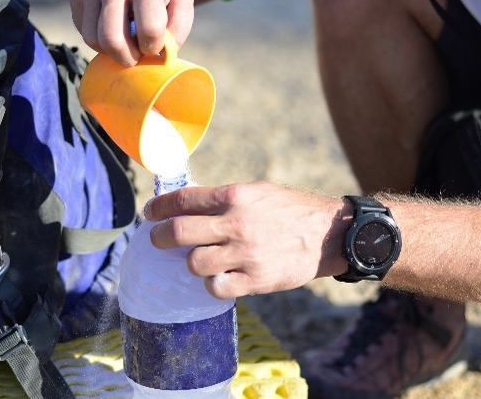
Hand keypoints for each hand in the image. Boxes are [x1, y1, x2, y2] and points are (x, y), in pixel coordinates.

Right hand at [69, 0, 194, 65]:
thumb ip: (179, 25)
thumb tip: (163, 54)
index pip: (149, 30)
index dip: (154, 47)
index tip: (154, 44)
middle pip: (112, 40)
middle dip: (127, 57)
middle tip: (136, 54)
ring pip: (92, 39)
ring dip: (110, 50)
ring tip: (124, 41)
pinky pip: (83, 30)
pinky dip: (97, 38)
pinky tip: (112, 27)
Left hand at [144, 181, 350, 298]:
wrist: (330, 235)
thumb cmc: (291, 210)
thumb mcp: (257, 192)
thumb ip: (223, 198)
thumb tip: (186, 205)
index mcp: (235, 197)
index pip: (183, 200)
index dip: (159, 207)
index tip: (150, 213)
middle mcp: (237, 224)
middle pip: (179, 233)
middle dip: (159, 237)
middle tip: (157, 239)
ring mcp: (245, 254)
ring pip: (194, 264)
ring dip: (190, 262)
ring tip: (199, 259)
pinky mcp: (256, 280)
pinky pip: (216, 288)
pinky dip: (212, 284)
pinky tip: (219, 277)